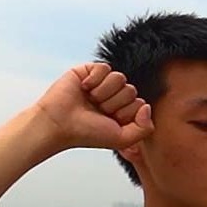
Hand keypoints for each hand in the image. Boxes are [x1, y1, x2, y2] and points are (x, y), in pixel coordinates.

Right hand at [34, 63, 152, 152]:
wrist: (59, 124)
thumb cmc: (88, 133)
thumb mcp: (123, 139)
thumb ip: (145, 128)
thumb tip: (147, 105)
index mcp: (123, 111)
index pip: (140, 104)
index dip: (125, 113)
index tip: (109, 121)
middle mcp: (114, 96)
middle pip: (131, 90)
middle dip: (114, 103)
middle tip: (97, 111)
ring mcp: (102, 83)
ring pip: (120, 78)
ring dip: (104, 92)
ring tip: (90, 100)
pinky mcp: (89, 71)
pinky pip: (105, 68)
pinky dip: (95, 80)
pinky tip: (84, 88)